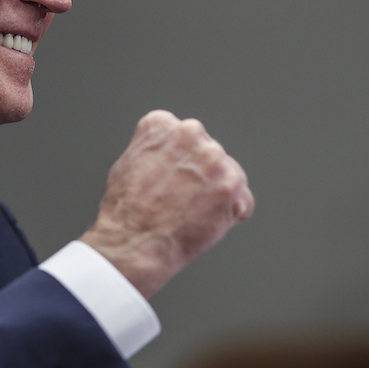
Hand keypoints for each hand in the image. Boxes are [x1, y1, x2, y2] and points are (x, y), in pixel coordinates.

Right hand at [79, 110, 252, 297]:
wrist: (135, 242)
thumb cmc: (126, 211)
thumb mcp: (126, 162)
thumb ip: (153, 148)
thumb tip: (168, 154)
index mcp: (162, 124)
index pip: (183, 137)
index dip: (177, 162)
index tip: (170, 178)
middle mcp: (191, 133)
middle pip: (208, 153)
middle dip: (200, 175)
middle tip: (181, 199)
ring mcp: (215, 159)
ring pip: (229, 175)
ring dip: (217, 194)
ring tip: (191, 212)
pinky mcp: (232, 186)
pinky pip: (242, 200)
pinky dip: (230, 214)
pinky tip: (205, 221)